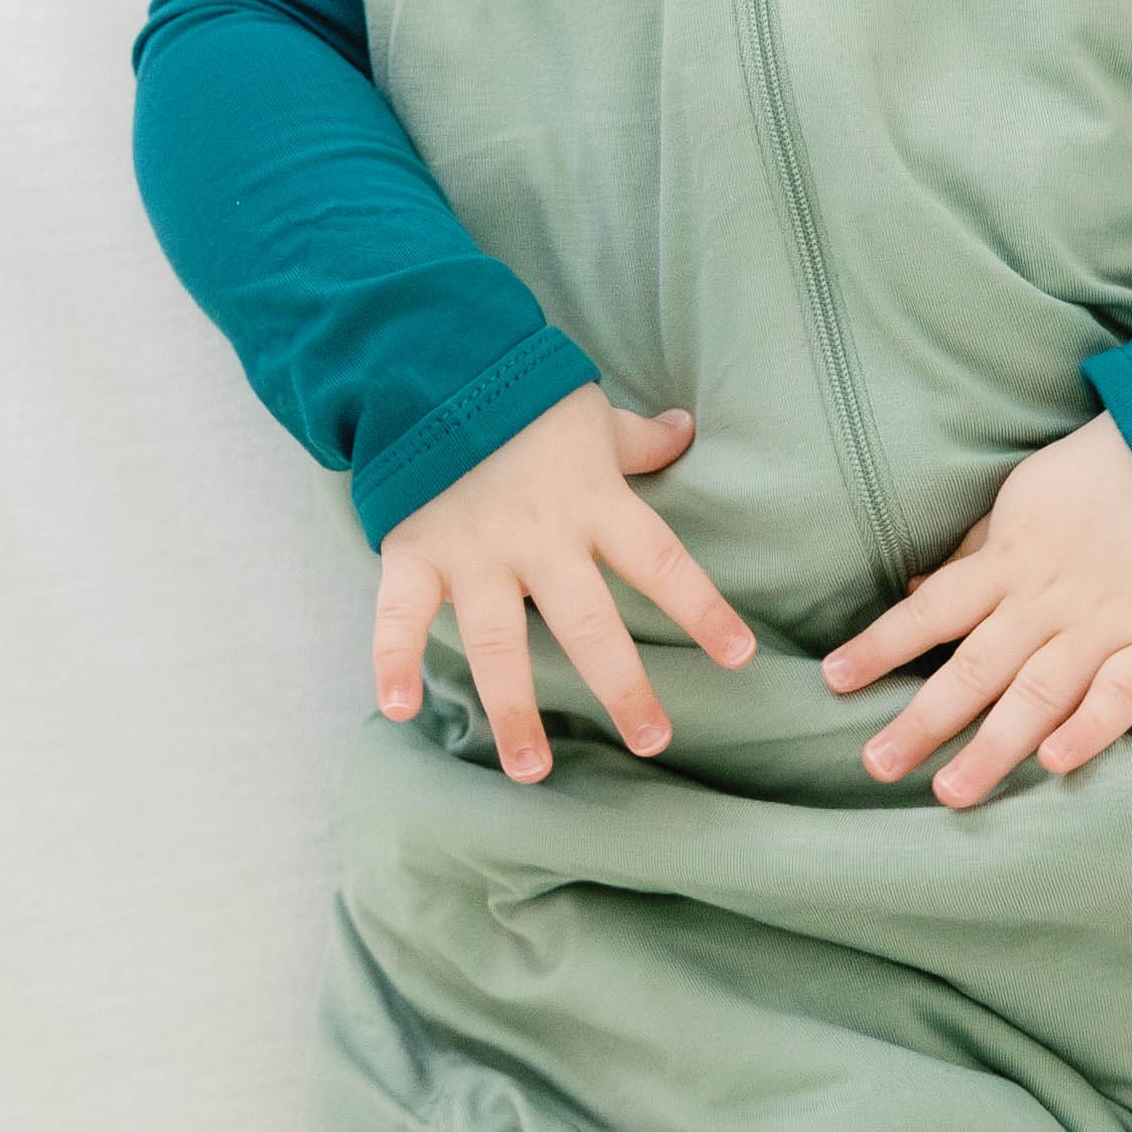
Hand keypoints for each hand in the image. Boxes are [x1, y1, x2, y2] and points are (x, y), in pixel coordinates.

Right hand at [374, 382, 755, 782]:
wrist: (430, 360)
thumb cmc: (520, 395)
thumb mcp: (590, 415)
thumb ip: (639, 441)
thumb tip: (687, 429)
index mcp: (593, 503)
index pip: (662, 562)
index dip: (702, 609)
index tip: (738, 658)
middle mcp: (539, 537)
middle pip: (590, 624)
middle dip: (621, 687)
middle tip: (653, 741)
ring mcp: (474, 551)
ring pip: (499, 643)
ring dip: (514, 710)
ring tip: (532, 771)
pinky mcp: (414, 552)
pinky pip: (399, 615)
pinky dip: (392, 661)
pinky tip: (400, 710)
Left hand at [818, 410, 1131, 807]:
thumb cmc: (1103, 475)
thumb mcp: (1023, 496)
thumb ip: (975, 552)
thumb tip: (917, 589)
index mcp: (1009, 562)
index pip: (931, 611)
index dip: (881, 646)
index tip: (833, 682)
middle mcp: (1047, 602)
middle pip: (974, 667)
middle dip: (923, 720)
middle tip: (878, 765)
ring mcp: (1105, 626)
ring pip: (1038, 694)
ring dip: (992, 747)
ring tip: (950, 792)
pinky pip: (1121, 695)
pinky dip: (1089, 730)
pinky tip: (1054, 764)